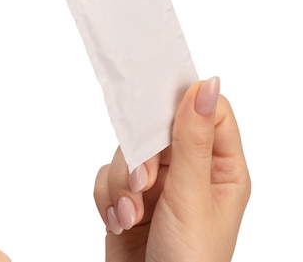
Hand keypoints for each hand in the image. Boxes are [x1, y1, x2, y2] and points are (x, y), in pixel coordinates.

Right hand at [94, 77, 250, 261]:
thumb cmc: (190, 261)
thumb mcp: (192, 197)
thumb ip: (193, 140)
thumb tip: (206, 85)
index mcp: (221, 168)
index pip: (208, 113)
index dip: (184, 102)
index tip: (158, 106)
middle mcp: (189, 172)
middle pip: (156, 130)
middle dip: (141, 157)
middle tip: (142, 182)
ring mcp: (157, 185)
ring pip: (126, 154)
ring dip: (121, 185)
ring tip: (130, 215)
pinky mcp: (128, 197)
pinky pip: (107, 176)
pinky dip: (108, 198)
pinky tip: (119, 222)